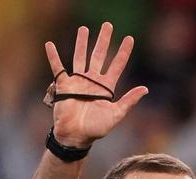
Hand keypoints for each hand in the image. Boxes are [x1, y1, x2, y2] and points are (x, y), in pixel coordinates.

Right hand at [44, 22, 148, 147]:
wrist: (75, 136)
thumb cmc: (96, 128)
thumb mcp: (116, 114)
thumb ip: (129, 101)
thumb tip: (145, 89)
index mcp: (106, 88)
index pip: (117, 65)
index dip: (123, 52)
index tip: (129, 39)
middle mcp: (93, 82)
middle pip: (99, 56)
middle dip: (104, 41)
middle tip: (108, 25)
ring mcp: (78, 82)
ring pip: (80, 57)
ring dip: (82, 43)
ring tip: (84, 29)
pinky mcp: (63, 85)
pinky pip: (57, 68)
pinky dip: (53, 56)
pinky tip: (49, 44)